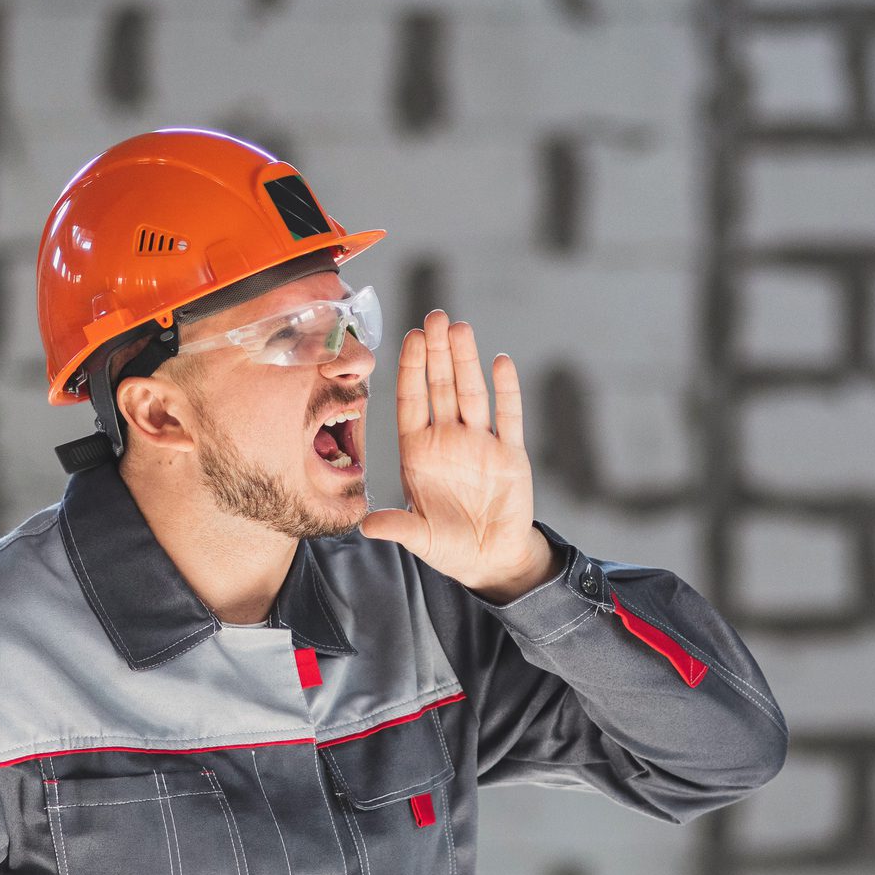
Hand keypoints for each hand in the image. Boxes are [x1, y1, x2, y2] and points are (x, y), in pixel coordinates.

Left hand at [359, 308, 558, 603]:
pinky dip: (506, 391)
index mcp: (419, 452)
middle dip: (437, 352)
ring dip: (467, 361)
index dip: (410, 370)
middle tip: (434, 316)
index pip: (412, 401)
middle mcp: (448, 440)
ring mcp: (480, 443)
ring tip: (461, 328)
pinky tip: (500, 363)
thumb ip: (396, 527)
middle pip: (441, 387)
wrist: (489, 559)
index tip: (409, 338)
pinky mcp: (510, 455)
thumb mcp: (418, 538)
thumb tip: (365, 526)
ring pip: (472, 393)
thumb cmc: (448, 546)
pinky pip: (508, 417)